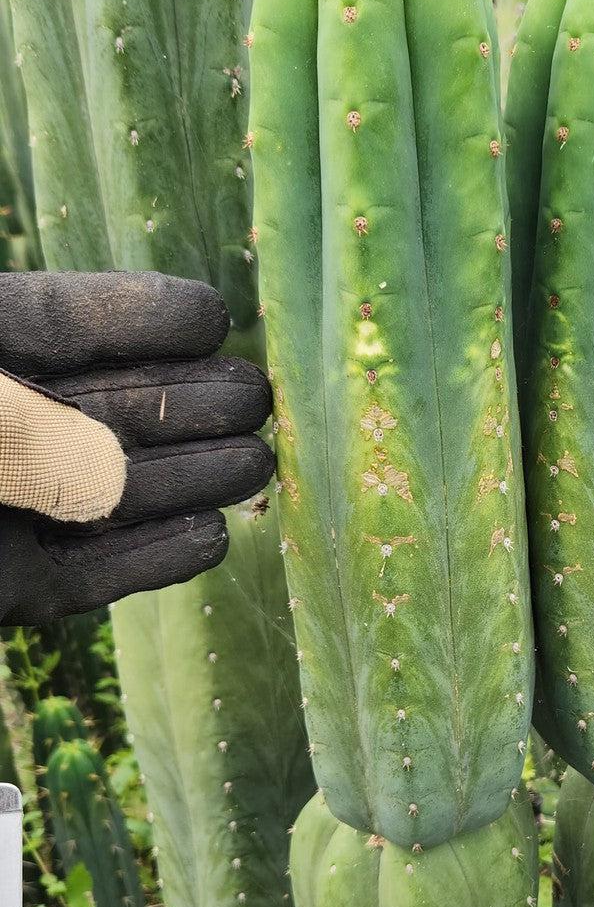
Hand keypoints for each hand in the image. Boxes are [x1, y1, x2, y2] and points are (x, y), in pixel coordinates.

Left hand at [0, 273, 273, 624]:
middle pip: (98, 412)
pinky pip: (82, 577)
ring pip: (104, 495)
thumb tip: (111, 473)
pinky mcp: (4, 588)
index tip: (211, 319)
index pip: (60, 326)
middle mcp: (2, 435)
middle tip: (256, 400)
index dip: (139, 318)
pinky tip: (210, 540)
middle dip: (182, 403)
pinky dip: (146, 562)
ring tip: (254, 466)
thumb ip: (19, 431)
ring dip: (184, 480)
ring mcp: (4, 515)